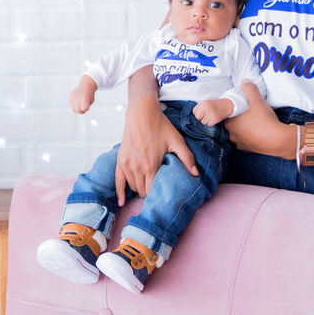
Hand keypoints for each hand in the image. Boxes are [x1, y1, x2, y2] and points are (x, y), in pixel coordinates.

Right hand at [69, 76, 97, 113]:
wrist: (86, 85)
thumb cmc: (89, 94)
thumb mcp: (91, 101)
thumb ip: (86, 107)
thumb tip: (80, 111)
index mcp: (85, 98)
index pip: (84, 109)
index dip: (86, 109)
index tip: (87, 107)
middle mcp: (78, 97)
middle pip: (77, 110)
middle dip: (81, 111)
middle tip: (83, 108)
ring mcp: (73, 97)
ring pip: (73, 109)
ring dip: (77, 110)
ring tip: (80, 106)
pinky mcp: (70, 96)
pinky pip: (70, 105)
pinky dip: (73, 106)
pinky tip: (77, 103)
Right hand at [115, 82, 197, 204]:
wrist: (141, 113)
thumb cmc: (160, 125)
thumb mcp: (176, 140)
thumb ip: (187, 158)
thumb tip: (195, 174)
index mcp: (151, 165)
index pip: (153, 191)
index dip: (159, 195)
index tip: (164, 195)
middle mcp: (137, 168)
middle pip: (142, 191)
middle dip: (150, 194)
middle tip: (157, 192)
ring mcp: (127, 164)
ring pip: (133, 187)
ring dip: (140, 190)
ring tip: (148, 188)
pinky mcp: (120, 160)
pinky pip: (118, 181)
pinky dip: (120, 192)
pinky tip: (121, 202)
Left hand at [192, 98, 234, 125]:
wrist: (226, 105)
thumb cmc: (214, 105)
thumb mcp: (206, 103)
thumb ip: (200, 108)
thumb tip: (195, 115)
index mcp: (203, 103)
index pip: (194, 111)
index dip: (197, 113)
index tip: (202, 112)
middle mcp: (206, 108)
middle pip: (197, 117)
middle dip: (200, 118)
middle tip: (205, 116)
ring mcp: (211, 114)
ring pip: (203, 122)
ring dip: (206, 121)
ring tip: (210, 117)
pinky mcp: (215, 119)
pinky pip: (209, 125)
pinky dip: (211, 123)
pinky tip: (213, 119)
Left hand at [225, 81, 294, 158]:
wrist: (278, 140)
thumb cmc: (264, 120)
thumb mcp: (257, 101)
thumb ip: (250, 90)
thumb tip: (245, 81)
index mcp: (230, 123)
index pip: (227, 113)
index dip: (234, 109)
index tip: (242, 106)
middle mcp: (231, 134)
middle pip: (233, 123)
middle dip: (239, 118)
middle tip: (249, 113)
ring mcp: (239, 143)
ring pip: (239, 132)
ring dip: (244, 128)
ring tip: (255, 122)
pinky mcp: (248, 150)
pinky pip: (246, 141)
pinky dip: (250, 136)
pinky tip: (257, 132)